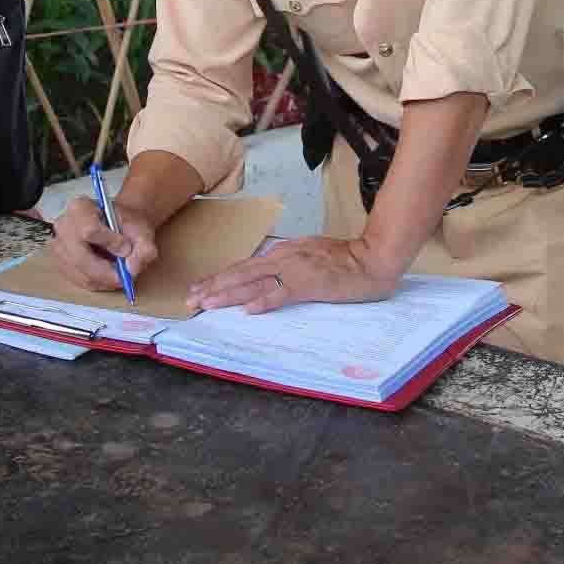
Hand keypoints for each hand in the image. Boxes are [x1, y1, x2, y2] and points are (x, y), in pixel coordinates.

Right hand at [50, 196, 159, 291]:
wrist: (120, 226)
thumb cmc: (127, 225)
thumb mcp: (143, 230)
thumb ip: (144, 248)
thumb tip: (132, 269)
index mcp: (80, 208)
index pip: (88, 231)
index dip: (109, 243)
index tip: (126, 247)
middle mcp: (63, 226)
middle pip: (79, 257)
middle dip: (105, 270)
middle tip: (124, 274)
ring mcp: (59, 247)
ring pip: (80, 273)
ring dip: (103, 279)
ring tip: (119, 271)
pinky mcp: (61, 264)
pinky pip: (79, 281)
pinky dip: (98, 283)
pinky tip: (109, 275)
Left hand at [187, 235, 400, 314]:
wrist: (373, 257)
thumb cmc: (345, 259)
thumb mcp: (309, 254)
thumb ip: (288, 263)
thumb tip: (265, 275)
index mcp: (283, 253)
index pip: (244, 267)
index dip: (220, 278)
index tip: (199, 289)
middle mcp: (284, 258)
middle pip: (241, 273)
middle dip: (213, 286)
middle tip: (190, 300)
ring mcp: (296, 270)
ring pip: (254, 282)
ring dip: (228, 293)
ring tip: (206, 303)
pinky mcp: (311, 284)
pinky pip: (283, 293)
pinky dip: (265, 301)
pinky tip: (248, 310)